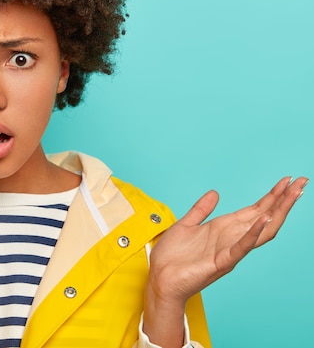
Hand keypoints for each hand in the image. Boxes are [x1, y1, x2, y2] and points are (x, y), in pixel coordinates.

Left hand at [148, 176, 307, 304]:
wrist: (159, 278)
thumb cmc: (172, 257)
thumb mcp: (186, 225)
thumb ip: (201, 209)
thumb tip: (215, 193)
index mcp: (225, 229)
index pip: (256, 210)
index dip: (272, 196)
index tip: (287, 181)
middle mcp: (232, 238)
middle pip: (265, 216)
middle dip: (284, 200)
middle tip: (302, 182)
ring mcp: (230, 250)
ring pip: (262, 230)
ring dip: (278, 212)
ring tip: (292, 195)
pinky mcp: (222, 262)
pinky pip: (242, 247)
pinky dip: (253, 234)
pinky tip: (263, 220)